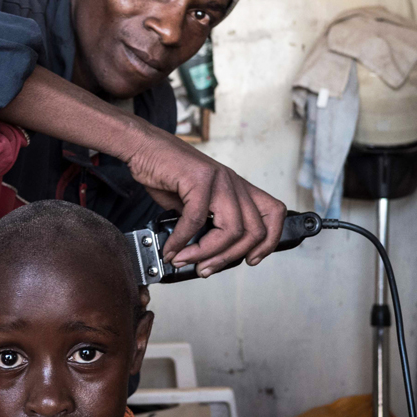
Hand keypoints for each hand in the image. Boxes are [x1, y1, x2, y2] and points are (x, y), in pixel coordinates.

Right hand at [121, 124, 286, 275]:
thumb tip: (205, 255)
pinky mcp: (199, 178)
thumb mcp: (192, 202)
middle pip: (254, 231)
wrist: (143, 147)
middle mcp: (233, 182)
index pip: (273, 214)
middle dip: (229, 258)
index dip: (268, 242)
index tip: (250, 260)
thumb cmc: (165, 172)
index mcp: (238, 187)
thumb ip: (205, 225)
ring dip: (207, 253)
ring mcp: (219, 179)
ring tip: (185, 261)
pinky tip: (171, 247)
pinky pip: (196, 220)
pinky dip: (182, 240)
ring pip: (231, 230)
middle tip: (205, 269)